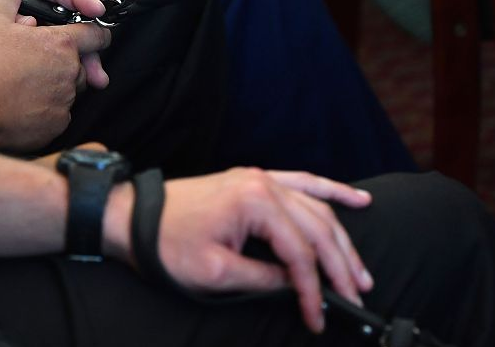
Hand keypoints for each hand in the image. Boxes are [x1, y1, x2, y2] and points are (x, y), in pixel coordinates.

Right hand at [0, 0, 109, 150]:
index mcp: (62, 45)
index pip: (96, 35)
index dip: (95, 33)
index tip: (92, 34)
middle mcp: (70, 73)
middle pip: (82, 66)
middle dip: (69, 63)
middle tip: (43, 62)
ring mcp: (64, 101)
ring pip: (70, 92)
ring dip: (57, 86)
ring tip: (28, 83)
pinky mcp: (54, 126)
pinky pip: (58, 117)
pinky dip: (46, 111)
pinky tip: (24, 106)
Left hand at [106, 169, 374, 332]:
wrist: (133, 215)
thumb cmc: (166, 242)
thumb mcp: (214, 273)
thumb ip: (262, 280)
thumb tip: (295, 287)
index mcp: (255, 203)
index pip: (299, 253)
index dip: (313, 288)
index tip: (317, 316)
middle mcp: (265, 184)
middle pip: (318, 228)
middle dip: (340, 266)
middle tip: (358, 295)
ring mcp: (262, 179)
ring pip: (318, 208)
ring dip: (343, 239)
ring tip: (362, 269)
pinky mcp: (256, 181)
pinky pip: (305, 183)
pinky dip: (332, 192)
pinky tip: (357, 199)